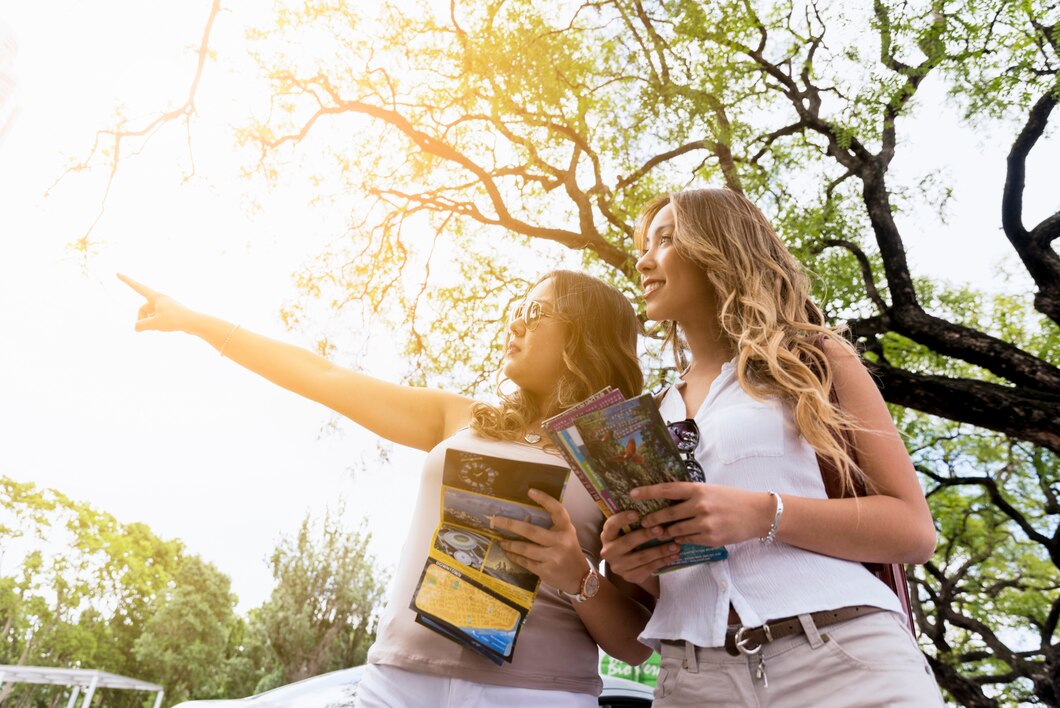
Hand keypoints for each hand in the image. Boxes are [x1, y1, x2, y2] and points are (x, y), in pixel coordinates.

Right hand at [117, 274, 191, 332]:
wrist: (195, 323)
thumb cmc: (175, 320)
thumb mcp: (154, 323)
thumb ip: (141, 325)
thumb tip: (137, 327)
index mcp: (156, 297)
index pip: (137, 287)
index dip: (127, 281)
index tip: (118, 273)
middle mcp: (161, 299)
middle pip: (143, 308)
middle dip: (142, 319)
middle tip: (144, 329)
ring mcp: (166, 306)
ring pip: (150, 314)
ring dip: (150, 323)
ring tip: (159, 328)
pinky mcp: (170, 313)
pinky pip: (158, 318)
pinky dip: (157, 324)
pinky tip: (165, 328)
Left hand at [491, 489, 588, 594]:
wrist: (580, 578)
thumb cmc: (569, 552)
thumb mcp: (565, 536)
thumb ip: (549, 528)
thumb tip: (523, 520)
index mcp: (566, 529)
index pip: (557, 510)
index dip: (545, 499)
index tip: (530, 491)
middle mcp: (561, 541)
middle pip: (531, 531)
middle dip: (510, 525)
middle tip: (496, 520)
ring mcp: (553, 557)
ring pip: (525, 548)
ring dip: (510, 544)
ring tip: (501, 541)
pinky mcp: (546, 570)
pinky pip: (525, 561)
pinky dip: (515, 556)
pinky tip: (508, 553)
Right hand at [599, 510, 678, 586]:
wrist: (630, 566)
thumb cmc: (632, 540)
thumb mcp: (628, 530)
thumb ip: (636, 521)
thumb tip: (654, 503)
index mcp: (607, 535)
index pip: (611, 525)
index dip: (622, 519)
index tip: (636, 513)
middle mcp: (609, 551)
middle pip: (628, 542)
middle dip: (646, 535)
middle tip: (661, 529)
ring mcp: (618, 566)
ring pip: (641, 557)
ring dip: (660, 550)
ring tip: (675, 545)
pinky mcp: (629, 577)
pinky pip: (648, 568)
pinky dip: (663, 561)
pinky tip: (674, 556)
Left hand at [633, 482, 773, 546]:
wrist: (756, 514)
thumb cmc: (731, 499)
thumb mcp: (710, 490)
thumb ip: (691, 495)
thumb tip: (667, 499)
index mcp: (698, 489)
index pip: (667, 489)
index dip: (648, 492)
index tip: (632, 494)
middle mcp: (699, 505)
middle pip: (667, 513)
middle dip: (652, 519)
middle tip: (643, 522)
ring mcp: (704, 523)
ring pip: (675, 530)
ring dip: (665, 533)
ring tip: (658, 533)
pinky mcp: (710, 538)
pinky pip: (687, 540)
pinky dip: (680, 540)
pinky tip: (677, 539)